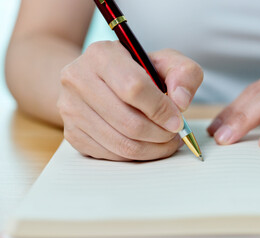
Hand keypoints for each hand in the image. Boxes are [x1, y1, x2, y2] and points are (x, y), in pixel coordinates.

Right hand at [58, 41, 202, 160]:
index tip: (177, 120)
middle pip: (129, 122)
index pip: (134, 88)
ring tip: (165, 141)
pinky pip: (111, 155)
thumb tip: (181, 102)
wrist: (97, 79)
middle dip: (160, 134)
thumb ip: (184, 74)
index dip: (161, 109)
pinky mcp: (71, 133)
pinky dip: (136, 155)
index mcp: (102, 55)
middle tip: (174, 134)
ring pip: (121, 144)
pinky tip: (147, 144)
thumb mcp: (165, 62)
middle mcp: (78, 79)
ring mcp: (70, 108)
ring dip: (152, 149)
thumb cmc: (135, 71)